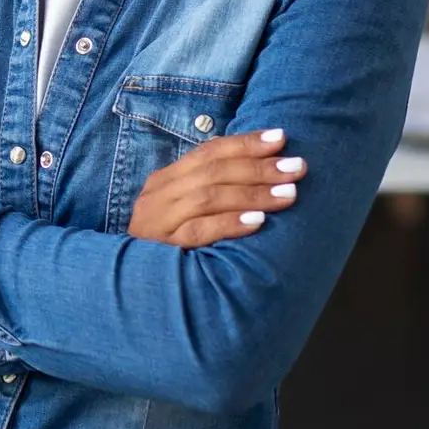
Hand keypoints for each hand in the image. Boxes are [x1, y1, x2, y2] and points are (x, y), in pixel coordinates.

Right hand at [127, 128, 306, 246]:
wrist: (131, 289)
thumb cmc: (166, 249)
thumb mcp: (181, 214)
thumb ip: (208, 193)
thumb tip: (259, 172)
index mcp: (165, 181)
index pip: (207, 152)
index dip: (245, 143)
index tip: (281, 138)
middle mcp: (158, 196)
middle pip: (212, 171)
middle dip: (259, 167)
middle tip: (296, 167)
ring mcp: (157, 221)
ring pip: (208, 197)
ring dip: (252, 193)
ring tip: (288, 194)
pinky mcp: (161, 248)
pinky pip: (198, 231)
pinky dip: (229, 223)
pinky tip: (258, 222)